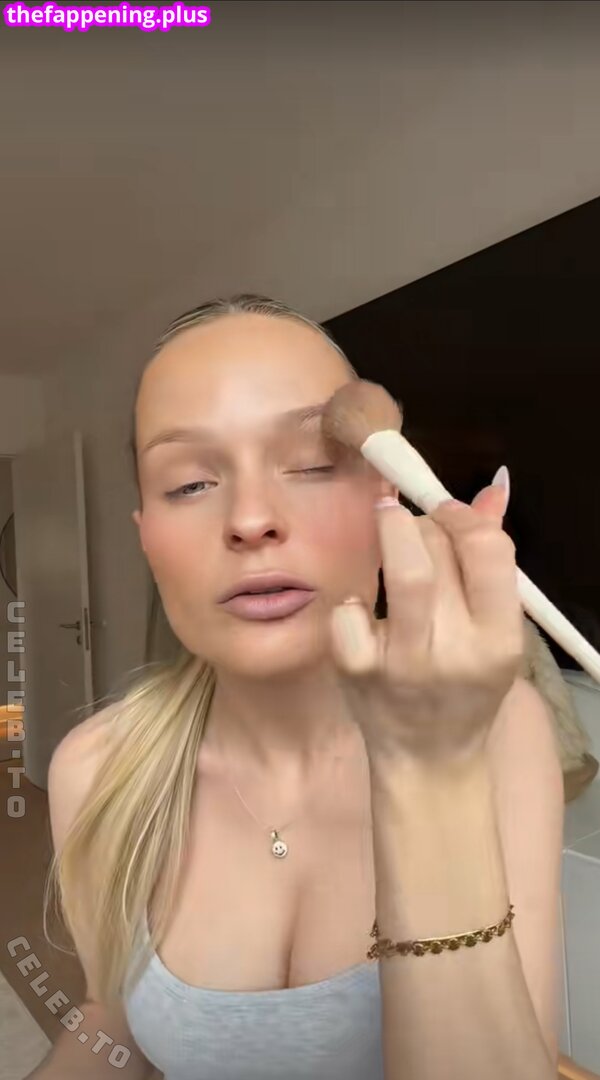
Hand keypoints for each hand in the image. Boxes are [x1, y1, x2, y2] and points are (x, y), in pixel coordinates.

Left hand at [329, 479, 524, 766]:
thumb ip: (490, 560)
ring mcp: (406, 662)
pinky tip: (362, 613)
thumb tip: (492, 488)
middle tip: (414, 528)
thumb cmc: (464, 686)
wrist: (428, 761)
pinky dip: (353, 601)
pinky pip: (351, 609)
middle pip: (441, 551)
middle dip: (423, 524)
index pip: (489, 551)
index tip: (447, 513)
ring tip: (386, 522)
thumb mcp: (493, 630)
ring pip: (403, 570)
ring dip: (392, 533)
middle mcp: (457, 650)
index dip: (463, 517)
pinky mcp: (359, 670)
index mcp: (499, 639)